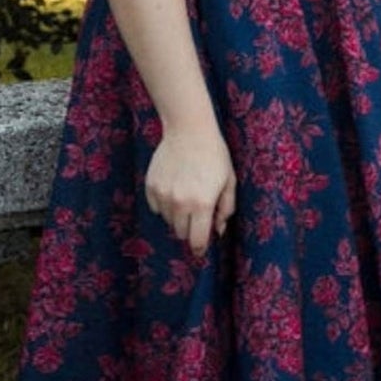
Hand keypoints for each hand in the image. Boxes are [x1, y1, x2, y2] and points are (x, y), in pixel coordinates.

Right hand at [145, 124, 236, 253]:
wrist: (189, 131)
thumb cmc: (215, 155)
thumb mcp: (229, 182)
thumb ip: (225, 209)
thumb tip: (218, 230)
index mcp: (202, 204)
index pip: (197, 240)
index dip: (200, 248)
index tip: (200, 250)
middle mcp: (180, 203)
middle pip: (181, 233)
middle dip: (190, 229)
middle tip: (197, 214)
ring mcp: (163, 195)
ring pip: (168, 221)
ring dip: (177, 216)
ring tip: (186, 196)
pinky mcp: (151, 187)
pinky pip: (156, 207)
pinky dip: (164, 205)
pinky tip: (174, 188)